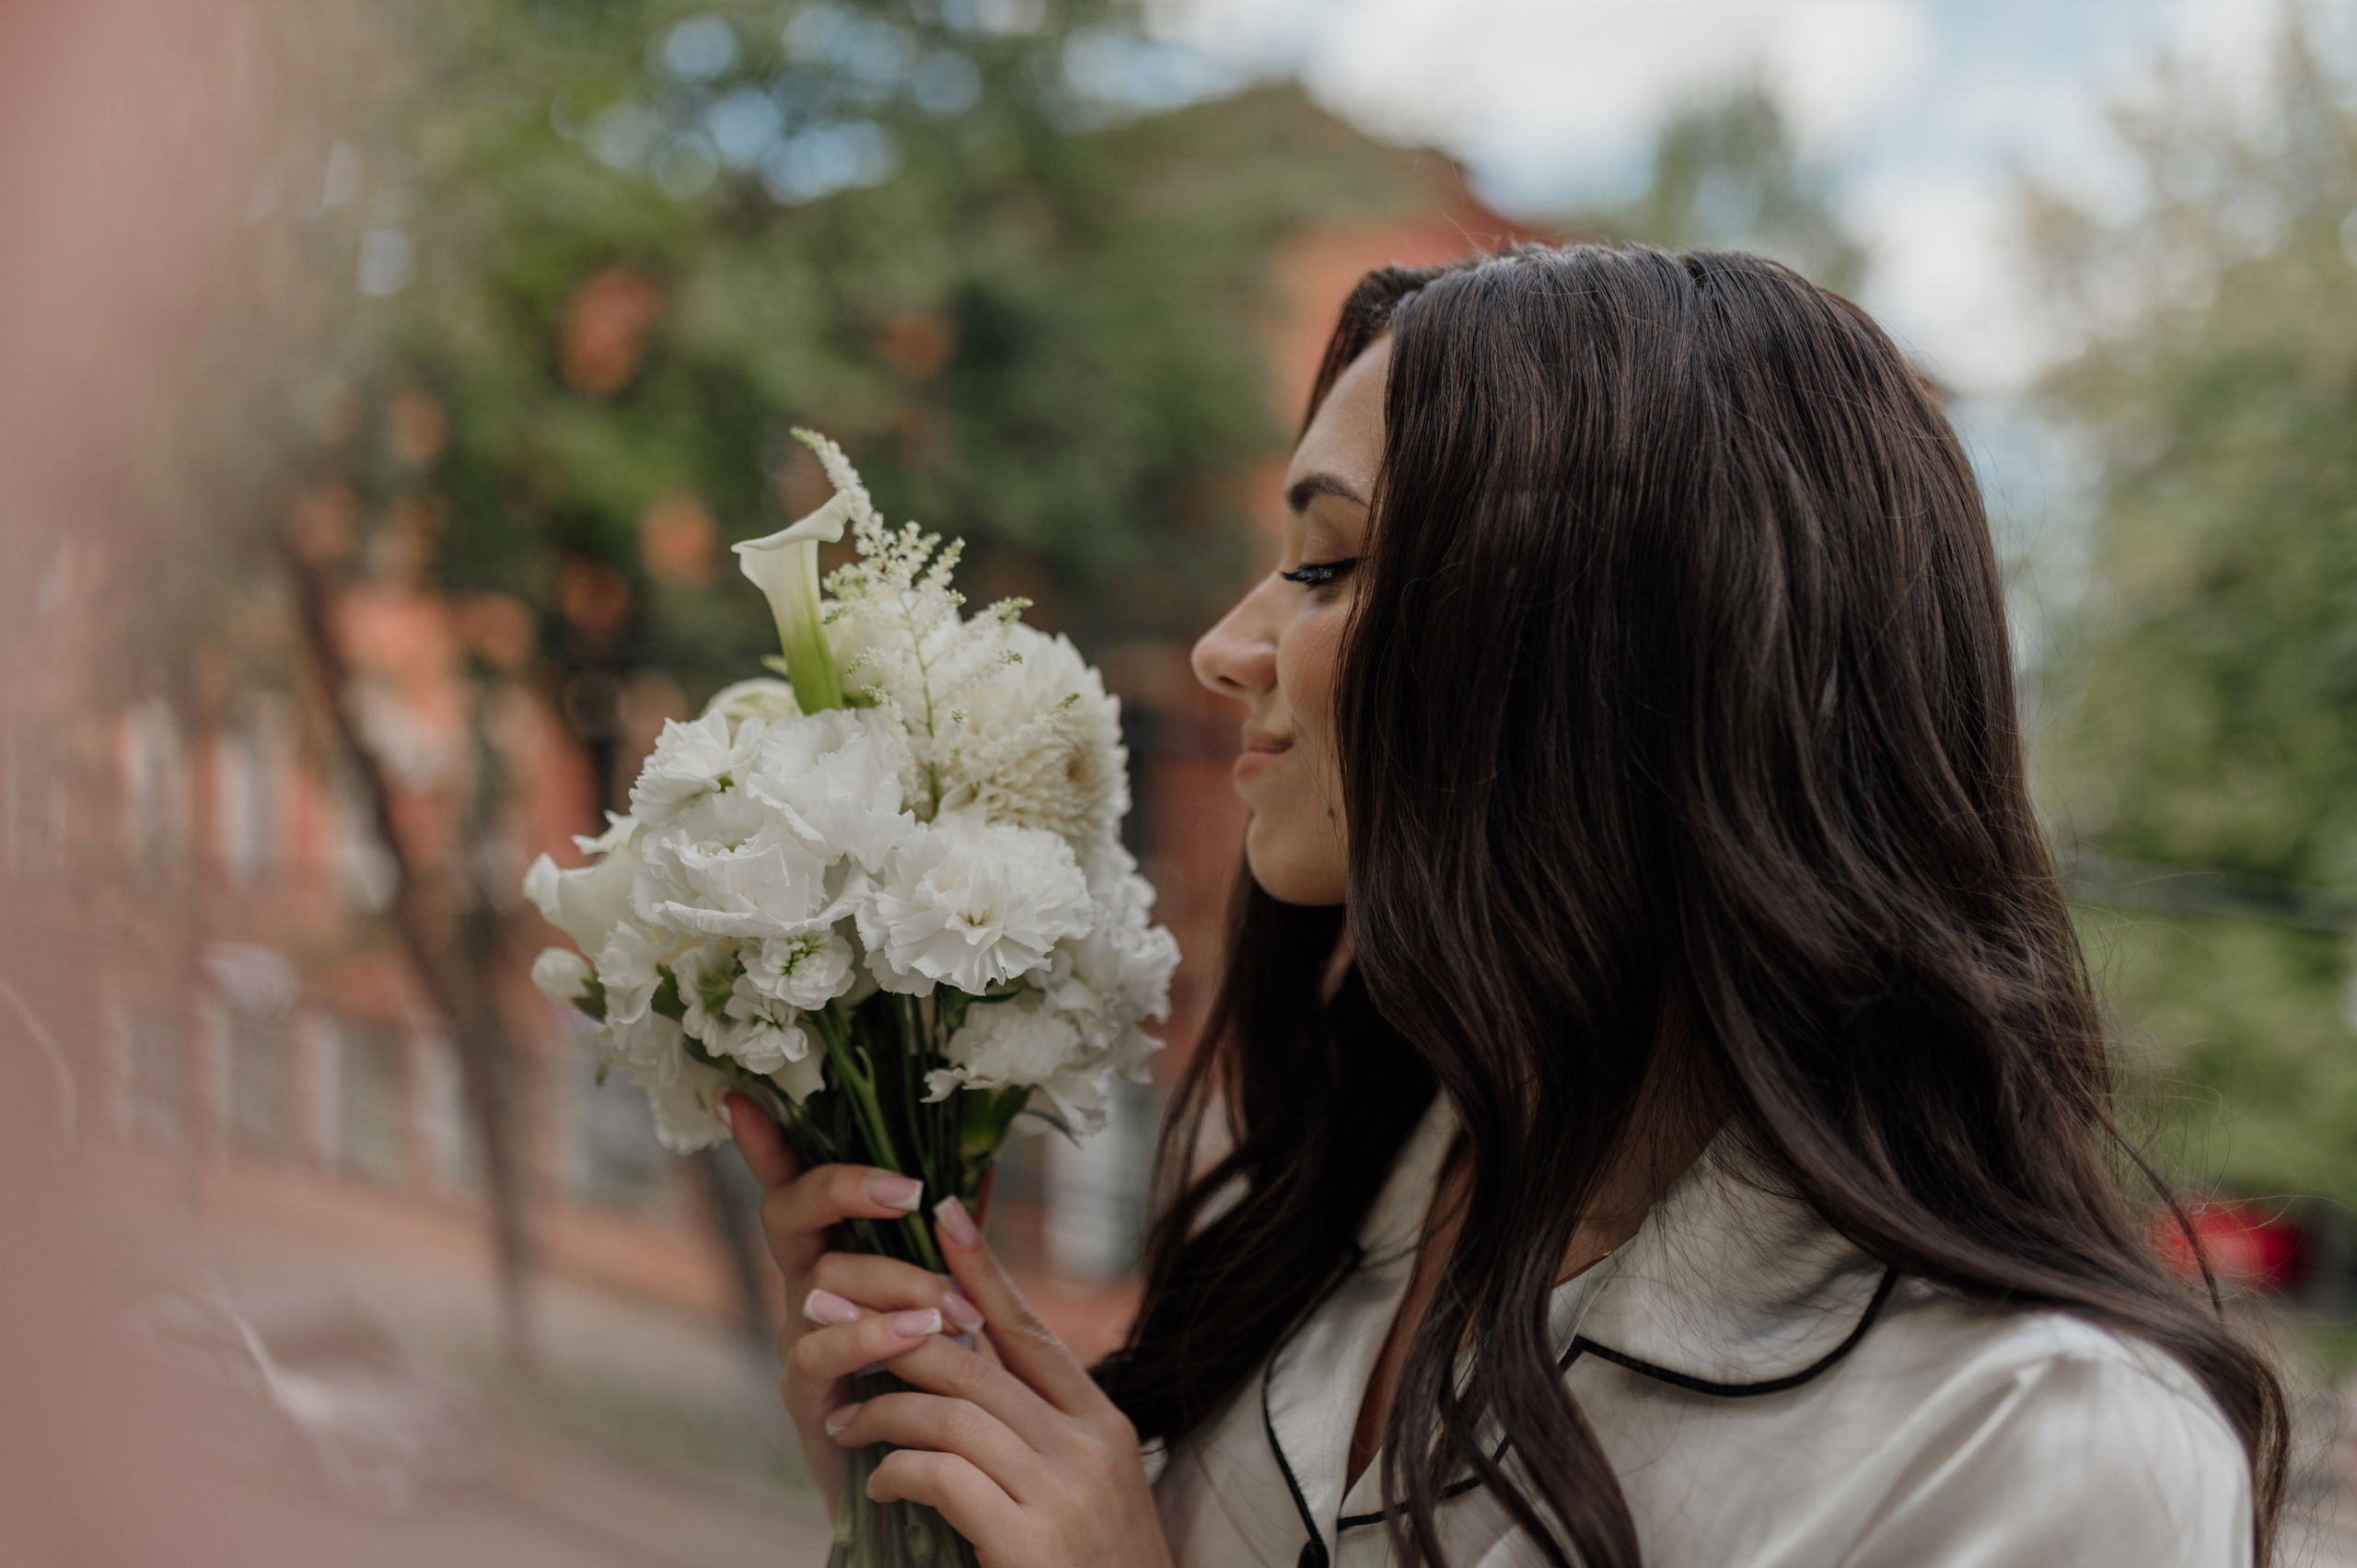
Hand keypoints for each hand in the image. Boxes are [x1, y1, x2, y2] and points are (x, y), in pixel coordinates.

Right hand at [724, 1093, 983, 1502]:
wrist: (925, 1476)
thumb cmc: (935, 1376)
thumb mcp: (946, 1298)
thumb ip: (951, 1240)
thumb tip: (981, 1167)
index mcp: (836, 1251)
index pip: (796, 1184)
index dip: (766, 1142)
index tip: (741, 1095)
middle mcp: (803, 1285)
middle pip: (789, 1212)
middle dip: (844, 1188)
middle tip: (909, 1190)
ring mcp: (796, 1338)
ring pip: (820, 1281)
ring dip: (893, 1283)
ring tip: (951, 1306)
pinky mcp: (803, 1396)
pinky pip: (819, 1353)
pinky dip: (871, 1339)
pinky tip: (920, 1338)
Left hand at [825, 1193, 1174, 1567]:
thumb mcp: (1086, 1490)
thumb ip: (1039, 1431)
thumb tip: (968, 1369)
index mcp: (1102, 1424)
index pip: (1032, 1331)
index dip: (983, 1269)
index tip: (941, 1213)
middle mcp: (1089, 1447)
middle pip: (977, 1361)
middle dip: (894, 1331)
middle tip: (827, 1310)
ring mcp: (1064, 1495)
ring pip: (951, 1413)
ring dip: (881, 1410)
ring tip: (845, 1422)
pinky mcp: (1031, 1544)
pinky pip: (943, 1477)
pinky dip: (897, 1471)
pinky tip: (876, 1485)